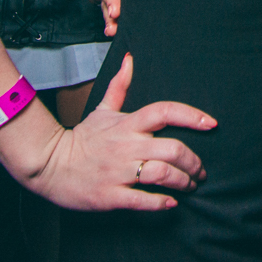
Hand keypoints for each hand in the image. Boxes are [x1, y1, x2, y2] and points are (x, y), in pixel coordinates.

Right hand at [0, 52, 215, 211]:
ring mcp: (119, 171)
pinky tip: (170, 203)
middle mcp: (127, 146)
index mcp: (127, 124)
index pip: (165, 112)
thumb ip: (119, 86)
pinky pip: (142, 200)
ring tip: (190, 185)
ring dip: (183, 181)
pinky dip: (161, 203)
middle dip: (194, 162)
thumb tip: (130, 58)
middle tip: (200, 171)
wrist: (49, 165)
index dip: (192, 116)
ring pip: (162, 174)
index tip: (212, 124)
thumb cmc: (82, 138)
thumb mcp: (102, 110)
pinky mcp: (110, 195)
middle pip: (172, 149)